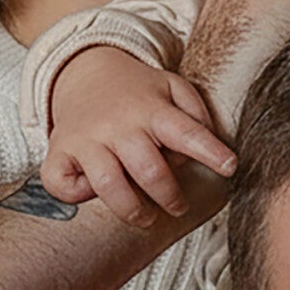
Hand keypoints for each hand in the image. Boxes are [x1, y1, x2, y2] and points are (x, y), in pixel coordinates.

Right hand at [42, 48, 235, 226]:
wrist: (84, 73)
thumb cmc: (137, 93)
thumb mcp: (172, 87)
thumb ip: (197, 113)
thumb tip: (212, 144)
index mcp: (151, 109)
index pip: (185, 131)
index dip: (210, 151)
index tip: (230, 167)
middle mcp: (118, 125)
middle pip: (149, 169)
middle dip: (170, 196)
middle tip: (178, 206)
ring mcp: (86, 139)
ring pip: (109, 184)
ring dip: (133, 209)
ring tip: (146, 217)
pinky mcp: (59, 152)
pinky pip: (62, 185)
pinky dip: (76, 195)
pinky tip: (92, 192)